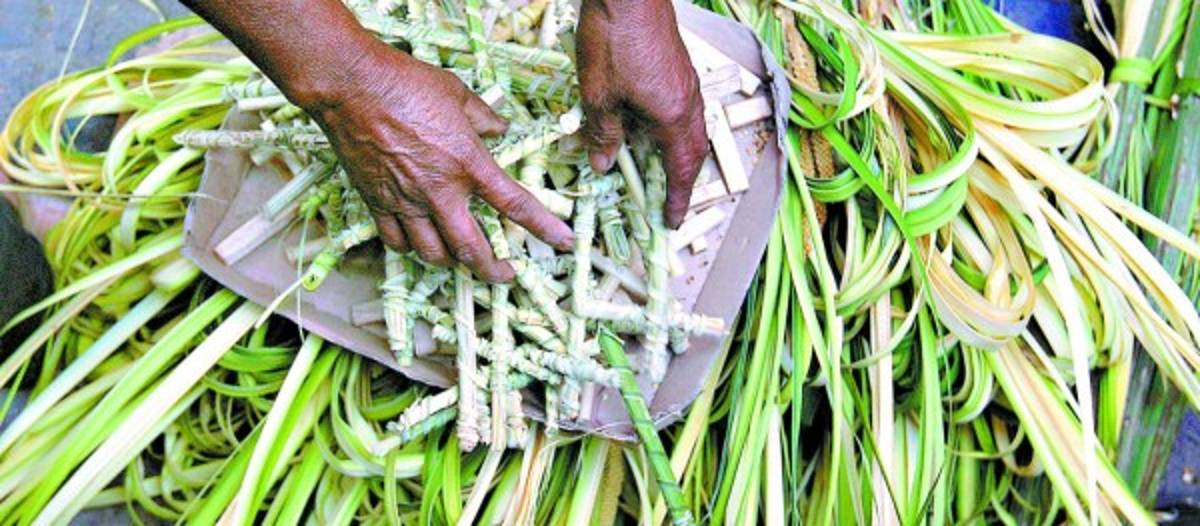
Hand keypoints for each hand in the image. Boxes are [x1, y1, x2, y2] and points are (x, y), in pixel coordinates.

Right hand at [299, 41, 574, 281]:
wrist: (351, 85)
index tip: (562, 242)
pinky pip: (397, 242)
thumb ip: (484, 117)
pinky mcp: (376, 202)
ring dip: (452, 262)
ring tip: (461, 258)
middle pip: (472, 250)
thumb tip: (500, 129)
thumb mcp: (457, 93)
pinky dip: (411, 249)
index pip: (515, 204)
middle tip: (505, 274)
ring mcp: (406, 201)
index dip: (544, 227)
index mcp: (468, 163)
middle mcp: (440, 191)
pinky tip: (419, 243)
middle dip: (493, 271)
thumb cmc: (405, 82)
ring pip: (433, 254)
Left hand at [577, 0, 707, 227]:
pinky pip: (684, 108)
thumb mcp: (598, 96)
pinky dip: (673, 128)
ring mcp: (687, 82)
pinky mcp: (679, 66)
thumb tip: (604, 164)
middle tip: (668, 200)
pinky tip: (649, 124)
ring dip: (679, 153)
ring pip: (691, 129)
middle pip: (694, 152)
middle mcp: (689, 102)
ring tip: (659, 167)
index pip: (681, 171)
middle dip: (683, 180)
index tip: (671, 221)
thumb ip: (604, 134)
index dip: (676, 200)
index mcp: (673, 117)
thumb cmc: (613, 40)